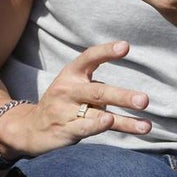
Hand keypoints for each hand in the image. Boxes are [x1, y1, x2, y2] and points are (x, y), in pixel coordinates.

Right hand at [0, 41, 150, 157]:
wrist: (31, 128)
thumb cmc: (62, 105)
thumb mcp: (74, 87)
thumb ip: (99, 88)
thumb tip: (134, 96)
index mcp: (71, 74)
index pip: (89, 58)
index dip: (106, 51)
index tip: (125, 46)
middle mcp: (67, 90)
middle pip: (99, 91)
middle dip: (122, 96)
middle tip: (144, 100)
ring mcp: (64, 110)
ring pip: (98, 113)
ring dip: (124, 121)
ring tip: (146, 125)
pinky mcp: (64, 129)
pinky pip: (84, 127)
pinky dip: (97, 125)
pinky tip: (109, 122)